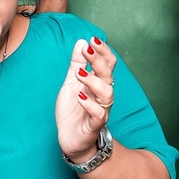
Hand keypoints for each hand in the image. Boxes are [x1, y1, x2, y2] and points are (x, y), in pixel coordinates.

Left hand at [55, 37, 114, 162]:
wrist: (70, 140)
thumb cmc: (74, 111)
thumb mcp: (71, 84)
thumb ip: (77, 65)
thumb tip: (81, 42)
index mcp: (98, 83)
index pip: (108, 64)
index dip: (103, 51)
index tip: (92, 39)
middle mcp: (103, 95)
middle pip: (108, 75)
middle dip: (99, 60)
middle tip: (87, 49)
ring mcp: (100, 110)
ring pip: (107, 94)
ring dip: (94, 81)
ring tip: (80, 74)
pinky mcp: (94, 126)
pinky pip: (98, 114)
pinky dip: (90, 104)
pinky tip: (80, 96)